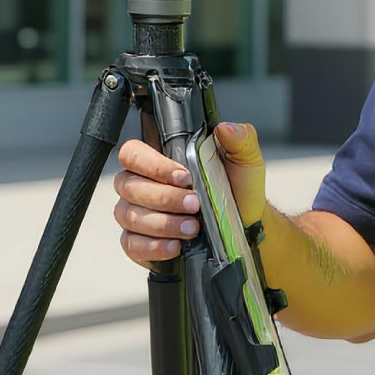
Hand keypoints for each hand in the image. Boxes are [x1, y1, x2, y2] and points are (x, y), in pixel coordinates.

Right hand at [112, 123, 266, 267]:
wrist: (246, 224)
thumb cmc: (237, 189)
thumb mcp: (245, 160)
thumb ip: (239, 139)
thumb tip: (226, 128)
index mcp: (159, 160)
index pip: (132, 153)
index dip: (152, 165)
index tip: (184, 177)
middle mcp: (141, 185)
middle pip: (129, 186)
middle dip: (164, 197)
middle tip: (194, 204)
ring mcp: (137, 215)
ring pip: (129, 216)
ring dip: (162, 223)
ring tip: (192, 228)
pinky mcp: (139, 243)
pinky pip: (131, 244)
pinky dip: (153, 246)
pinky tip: (176, 246)